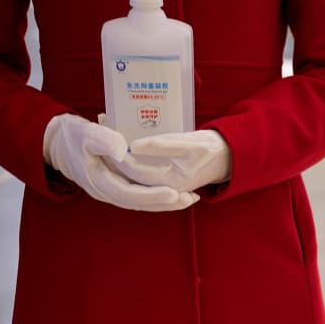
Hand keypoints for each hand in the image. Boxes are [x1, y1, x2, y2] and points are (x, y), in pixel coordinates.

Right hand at [43, 114, 198, 211]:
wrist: (56, 143)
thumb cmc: (72, 136)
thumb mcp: (86, 133)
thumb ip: (103, 140)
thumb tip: (124, 151)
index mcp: (99, 182)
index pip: (129, 195)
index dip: (152, 196)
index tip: (173, 193)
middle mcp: (106, 192)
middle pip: (139, 203)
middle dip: (165, 203)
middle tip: (190, 198)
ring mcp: (110, 191)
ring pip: (141, 202)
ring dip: (165, 202)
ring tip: (189, 198)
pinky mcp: (116, 186)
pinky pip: (139, 195)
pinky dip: (156, 195)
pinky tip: (175, 191)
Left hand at [112, 129, 231, 191]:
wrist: (227, 158)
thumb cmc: (210, 148)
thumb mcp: (189, 143)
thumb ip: (162, 145)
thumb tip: (133, 146)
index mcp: (169, 180)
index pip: (132, 168)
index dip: (116, 153)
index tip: (101, 136)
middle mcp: (163, 187)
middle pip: (128, 174)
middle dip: (113, 156)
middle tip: (97, 136)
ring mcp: (163, 186)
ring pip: (132, 174)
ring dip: (118, 160)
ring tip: (103, 141)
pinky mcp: (163, 181)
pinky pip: (139, 174)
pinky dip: (128, 162)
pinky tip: (119, 149)